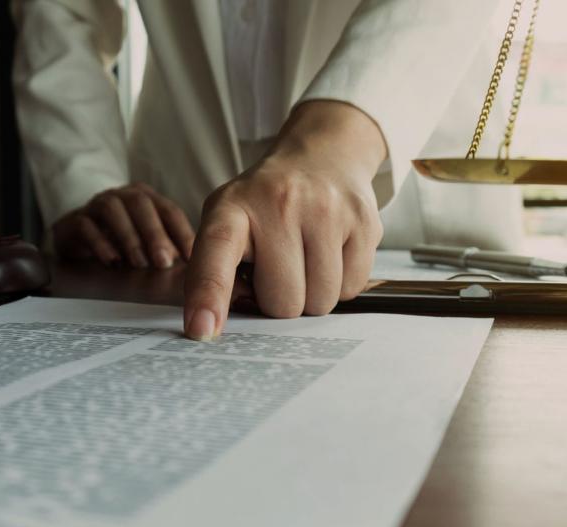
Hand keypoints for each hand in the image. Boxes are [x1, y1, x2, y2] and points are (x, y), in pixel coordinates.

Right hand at [53, 183, 194, 268]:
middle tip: (164, 262)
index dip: (182, 233)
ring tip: (139, 263)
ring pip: (112, 210)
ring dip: (129, 237)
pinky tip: (112, 262)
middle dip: (155, 233)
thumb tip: (191, 271)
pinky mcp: (74, 220)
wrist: (75, 237)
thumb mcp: (146, 245)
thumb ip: (166, 250)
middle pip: (141, 204)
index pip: (169, 210)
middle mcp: (122, 196)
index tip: (191, 257)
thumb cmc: (119, 240)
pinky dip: (100, 243)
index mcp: (146, 198)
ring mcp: (96, 204)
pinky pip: (85, 225)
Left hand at [183, 101, 386, 339]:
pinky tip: (329, 253)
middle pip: (281, 303)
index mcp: (232, 208)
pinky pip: (351, 289)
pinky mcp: (364, 222)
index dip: (208, 296)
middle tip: (277, 269)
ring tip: (303, 259)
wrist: (322, 157)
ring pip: (319, 302)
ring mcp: (326, 210)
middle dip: (278, 300)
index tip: (201, 330)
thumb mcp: (227, 221)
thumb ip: (214, 271)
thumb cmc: (265, 204)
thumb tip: (212, 327)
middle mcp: (279, 203)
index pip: (216, 254)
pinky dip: (339, 283)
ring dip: (310, 295)